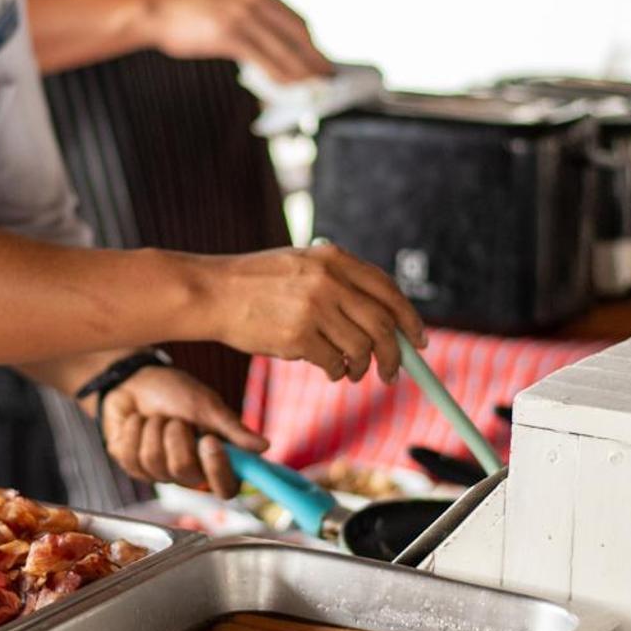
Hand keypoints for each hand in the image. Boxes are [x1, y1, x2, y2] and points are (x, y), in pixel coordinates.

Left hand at [98, 365, 265, 498]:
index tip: (209, 440)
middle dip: (176, 435)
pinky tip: (137, 421)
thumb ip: (232, 428)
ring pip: (154, 462)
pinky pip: (131, 456)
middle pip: (184, 472)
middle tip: (175, 419)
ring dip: (154, 429)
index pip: (227, 488)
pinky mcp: (133, 467)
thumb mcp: (206, 405)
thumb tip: (265, 446)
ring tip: (157, 417)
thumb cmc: (176, 391)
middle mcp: (190, 473)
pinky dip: (134, 429)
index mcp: (215, 459)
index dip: (218, 471)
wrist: (137, 380)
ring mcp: (160, 473)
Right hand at [148, 0, 330, 84]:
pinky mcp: (229, 34)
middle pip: (297, 33)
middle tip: (327, 77)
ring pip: (283, 49)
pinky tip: (289, 86)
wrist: (157, 12)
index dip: (312, 43)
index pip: (295, 20)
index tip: (321, 60)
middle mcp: (254, 0)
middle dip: (314, 58)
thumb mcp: (226, 5)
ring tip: (314, 87)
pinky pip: (263, 59)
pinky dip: (280, 75)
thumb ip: (250, 19)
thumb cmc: (189, 15)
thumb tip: (271, 47)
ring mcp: (242, 16)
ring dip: (302, 71)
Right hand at [206, 243, 426, 384]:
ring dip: (362, 368)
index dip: (409, 319)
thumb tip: (385, 320)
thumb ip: (339, 280)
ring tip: (351, 372)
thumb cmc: (255, 283)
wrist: (212, 293)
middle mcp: (328, 280)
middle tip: (393, 373)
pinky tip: (327, 370)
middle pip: (383, 325)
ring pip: (361, 349)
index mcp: (333, 258)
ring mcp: (313, 308)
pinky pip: (333, 364)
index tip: (418, 340)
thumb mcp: (301, 264)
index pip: (389, 290)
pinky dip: (336, 372)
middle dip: (395, 355)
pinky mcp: (297, 336)